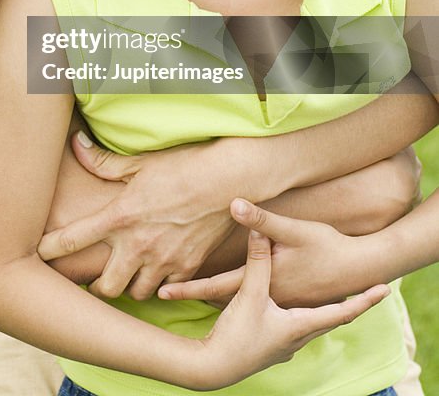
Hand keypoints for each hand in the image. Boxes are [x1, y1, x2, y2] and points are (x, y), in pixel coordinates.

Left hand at [38, 132, 236, 300]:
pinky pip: (167, 289)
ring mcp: (164, 260)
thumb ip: (104, 161)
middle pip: (105, 287)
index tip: (35, 253)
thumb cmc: (183, 165)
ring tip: (128, 275)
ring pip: (136, 293)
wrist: (229, 179)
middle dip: (97, 285)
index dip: (50, 250)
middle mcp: (138, 245)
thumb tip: (77, 145)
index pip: (73, 240)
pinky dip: (159, 284)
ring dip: (129, 286)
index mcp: (120, 217)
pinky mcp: (188, 267)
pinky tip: (158, 273)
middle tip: (95, 276)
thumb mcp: (140, 161)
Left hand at [159, 199, 371, 308]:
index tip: (161, 292)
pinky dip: (236, 299)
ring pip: (237, 303)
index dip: (187, 289)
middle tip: (162, 293)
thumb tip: (233, 202)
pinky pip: (255, 303)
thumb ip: (262, 219)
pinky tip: (228, 296)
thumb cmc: (328, 248)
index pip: (216, 287)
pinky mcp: (288, 302)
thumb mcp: (293, 230)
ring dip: (213, 298)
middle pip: (221, 298)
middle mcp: (267, 298)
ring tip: (186, 293)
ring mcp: (278, 304)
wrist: (361, 271)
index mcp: (263, 283)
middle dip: (193, 295)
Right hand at [182, 222, 389, 390]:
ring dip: (323, 310)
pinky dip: (300, 315)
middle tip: (363, 292)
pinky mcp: (268, 346)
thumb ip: (257, 261)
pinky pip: (293, 328)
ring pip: (311, 324)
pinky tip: (291, 310)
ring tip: (332, 297)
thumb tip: (260, 229)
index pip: (343, 312)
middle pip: (330, 319)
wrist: (214, 368)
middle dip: (347, 305)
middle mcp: (297, 338)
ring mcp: (283, 345)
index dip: (364, 300)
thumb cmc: (237, 335)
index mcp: (300, 325)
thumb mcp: (249, 294)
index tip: (385, 290)